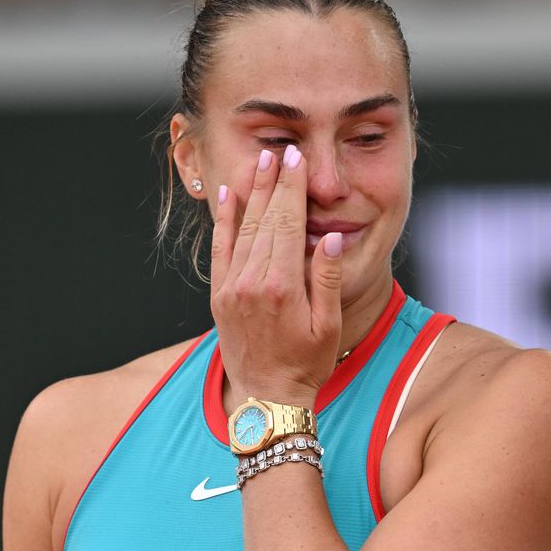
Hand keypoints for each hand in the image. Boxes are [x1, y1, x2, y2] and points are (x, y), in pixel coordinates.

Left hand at [210, 147, 343, 407]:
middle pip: (265, 219)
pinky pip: (221, 249)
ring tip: (259, 162)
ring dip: (251, 193)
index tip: (297, 160)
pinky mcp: (219, 297)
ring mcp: (232, 288)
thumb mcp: (328, 325)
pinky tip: (227, 194)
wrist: (268, 400)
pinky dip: (223, 220)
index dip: (292, 189)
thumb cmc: (306, 365)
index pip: (289, 223)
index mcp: (283, 287)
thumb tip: (331, 236)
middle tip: (280, 151)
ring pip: (242, 229)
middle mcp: (252, 283)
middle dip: (273, 182)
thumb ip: (328, 278)